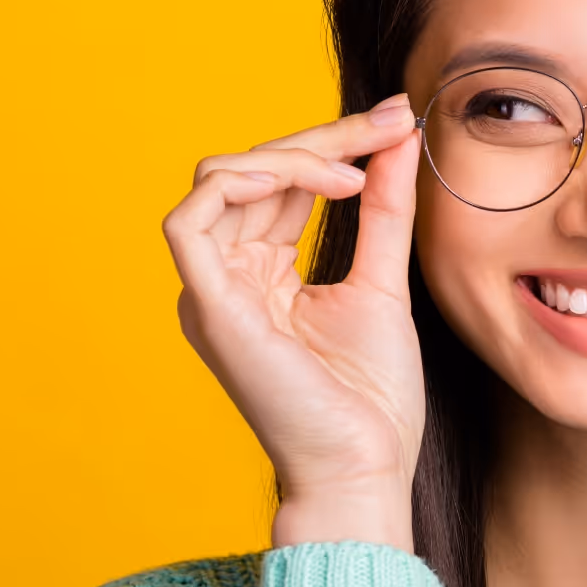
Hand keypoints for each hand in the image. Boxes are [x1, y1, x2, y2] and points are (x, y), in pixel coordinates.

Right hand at [163, 94, 424, 551]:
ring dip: (290, 157)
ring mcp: (209, 292)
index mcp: (259, 274)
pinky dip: (241, 183)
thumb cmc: (371, 398)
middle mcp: (225, 277)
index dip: (332, 144)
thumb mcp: (382, 279)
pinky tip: (309, 179)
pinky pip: (190, 221)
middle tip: (387, 124)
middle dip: (321, 139)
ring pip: (221, 180)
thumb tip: (397, 136)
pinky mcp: (205, 307)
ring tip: (353, 171)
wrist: (367, 466)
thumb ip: (384, 208)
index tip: (394, 121)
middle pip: (251, 172)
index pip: (280, 184)